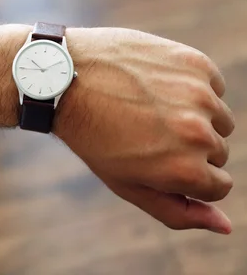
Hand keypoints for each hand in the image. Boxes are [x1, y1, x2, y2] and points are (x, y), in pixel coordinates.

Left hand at [55, 28, 234, 233]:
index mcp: (185, 170)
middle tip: (145, 132)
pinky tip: (155, 85)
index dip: (187, 176)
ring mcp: (199, 95)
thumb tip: (226, 227)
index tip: (159, 160)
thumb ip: (177, 211)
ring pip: (220, 118)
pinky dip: (192, 88)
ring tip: (150, 108)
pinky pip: (214, 86)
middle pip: (219, 152)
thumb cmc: (93, 136)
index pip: (219, 187)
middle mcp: (199, 133)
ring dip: (194, 116)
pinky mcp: (196, 63)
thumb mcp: (127, 184)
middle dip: (189, 147)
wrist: (65, 78)